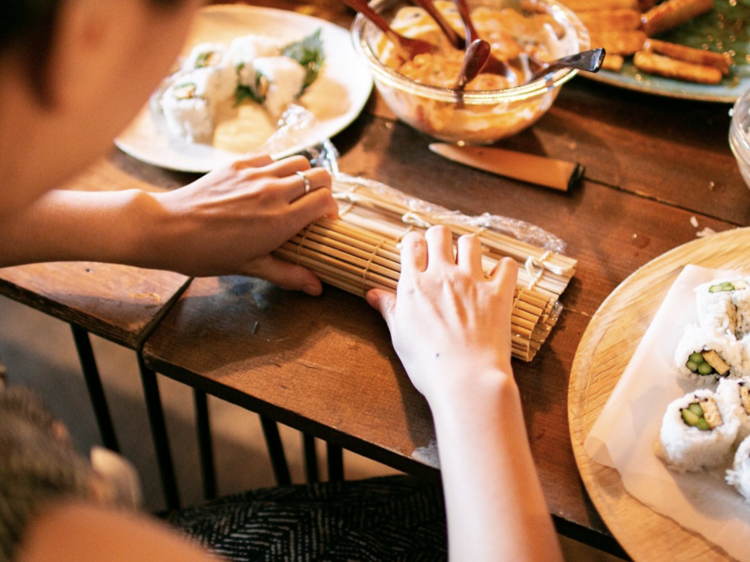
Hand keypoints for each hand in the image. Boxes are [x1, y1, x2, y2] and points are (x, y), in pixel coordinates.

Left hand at [152, 154, 337, 293]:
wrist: (167, 228)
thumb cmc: (207, 253)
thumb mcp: (251, 267)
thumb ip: (288, 274)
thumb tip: (317, 288)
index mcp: (281, 220)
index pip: (325, 200)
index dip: (331, 210)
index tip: (324, 222)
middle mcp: (273, 192)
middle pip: (319, 176)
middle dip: (323, 189)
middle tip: (314, 205)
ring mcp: (256, 174)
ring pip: (298, 161)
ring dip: (302, 175)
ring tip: (292, 192)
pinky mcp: (238, 164)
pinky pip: (271, 157)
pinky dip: (277, 167)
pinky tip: (266, 183)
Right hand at [366, 225, 517, 403]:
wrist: (465, 379)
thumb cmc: (427, 363)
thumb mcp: (399, 336)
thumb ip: (389, 309)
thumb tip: (373, 293)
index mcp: (415, 285)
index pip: (412, 243)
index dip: (414, 244)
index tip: (416, 253)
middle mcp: (443, 276)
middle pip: (440, 233)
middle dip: (439, 239)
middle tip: (441, 254)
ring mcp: (472, 282)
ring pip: (471, 242)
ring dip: (468, 249)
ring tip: (468, 263)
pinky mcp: (498, 294)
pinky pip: (506, 266)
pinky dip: (503, 268)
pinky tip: (497, 277)